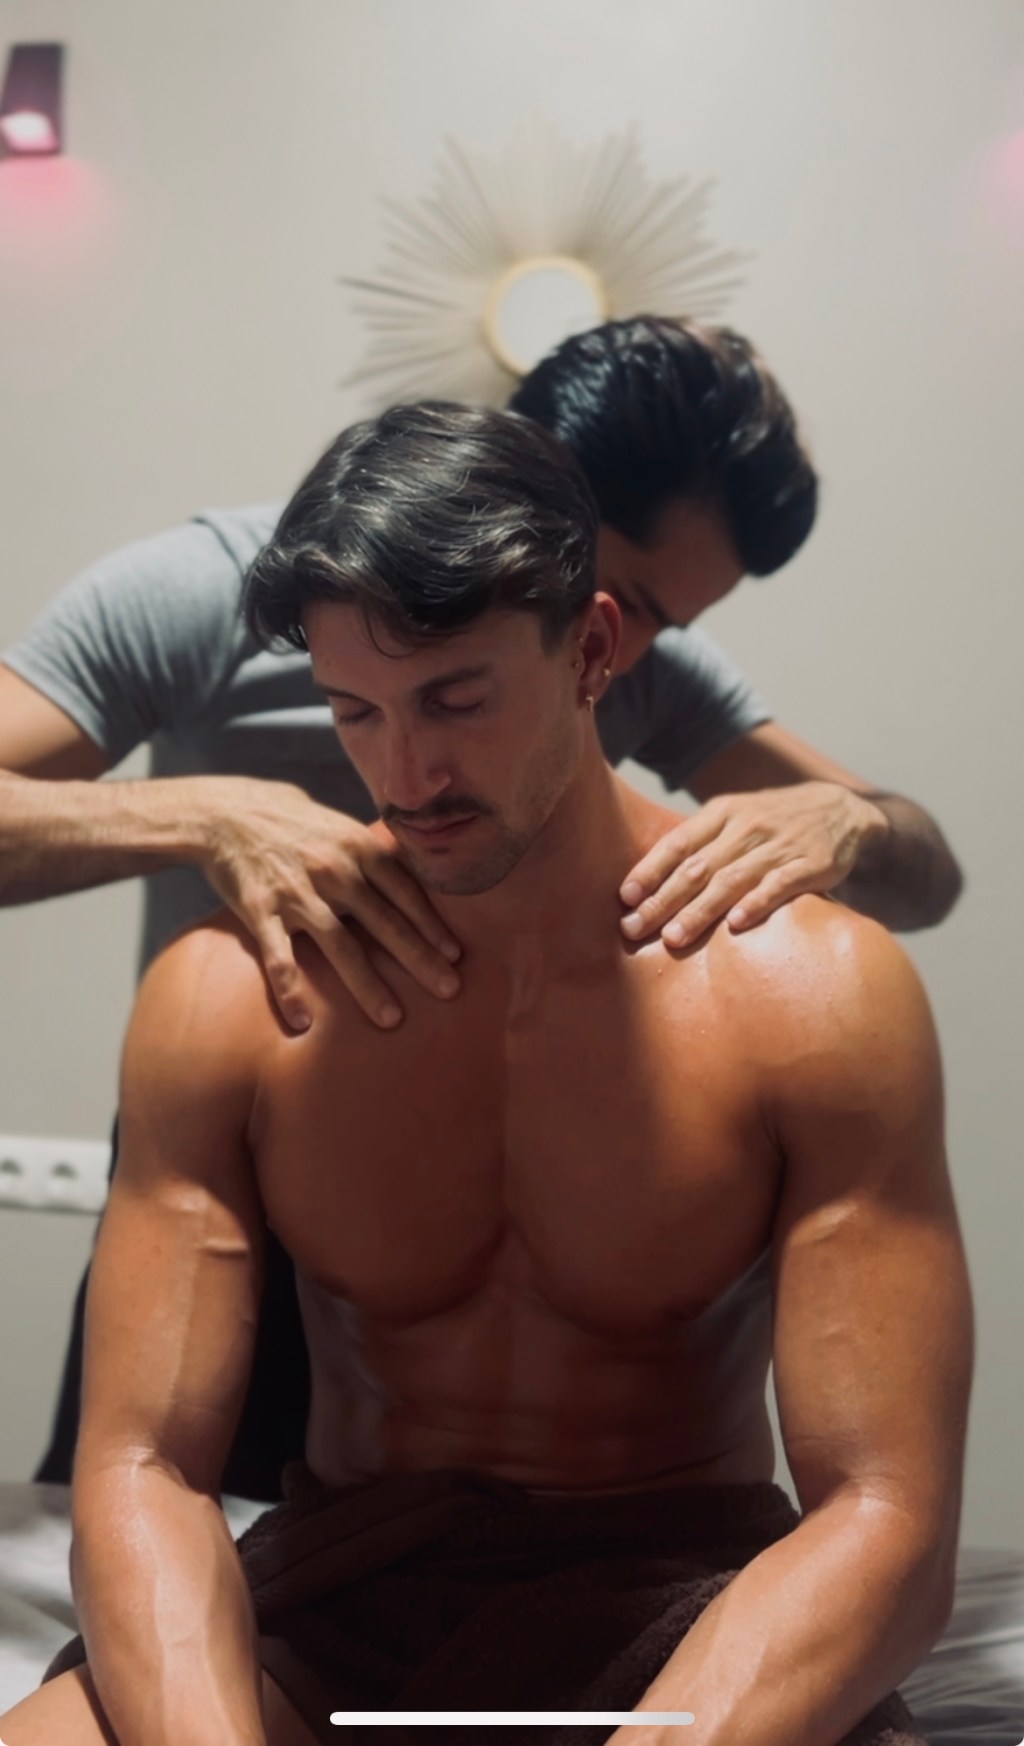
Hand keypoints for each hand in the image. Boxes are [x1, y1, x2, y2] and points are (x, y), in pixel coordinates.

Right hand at [197, 778, 461, 1030]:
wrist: (225, 812)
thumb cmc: (293, 822)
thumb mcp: (341, 827)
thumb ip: (375, 855)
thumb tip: (419, 877)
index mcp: (357, 847)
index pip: (406, 891)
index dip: (432, 924)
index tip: (456, 955)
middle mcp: (333, 870)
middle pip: (384, 922)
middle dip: (420, 959)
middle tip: (449, 990)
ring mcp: (296, 892)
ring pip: (339, 945)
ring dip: (368, 985)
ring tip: (391, 1018)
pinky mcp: (259, 910)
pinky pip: (278, 957)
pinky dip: (289, 991)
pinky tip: (302, 1022)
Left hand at [619, 782, 889, 947]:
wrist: (841, 808)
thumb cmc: (774, 820)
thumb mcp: (736, 816)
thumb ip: (701, 843)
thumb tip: (650, 882)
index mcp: (723, 813)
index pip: (678, 843)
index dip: (650, 870)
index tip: (626, 898)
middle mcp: (746, 828)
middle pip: (697, 867)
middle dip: (662, 900)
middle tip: (634, 929)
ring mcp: (778, 846)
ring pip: (731, 880)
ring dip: (700, 910)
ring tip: (674, 937)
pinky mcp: (810, 865)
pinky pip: (779, 886)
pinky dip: (756, 904)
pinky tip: (736, 924)